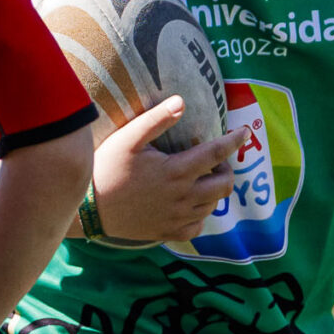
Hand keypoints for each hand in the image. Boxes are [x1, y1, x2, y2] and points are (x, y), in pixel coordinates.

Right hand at [90, 98, 245, 244]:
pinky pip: (198, 226)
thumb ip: (157, 120)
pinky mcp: (168, 232)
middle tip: (211, 161)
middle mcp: (182, 197)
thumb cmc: (106, 168)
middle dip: (225, 169)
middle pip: (224, 184)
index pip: (217, 154)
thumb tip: (182, 101)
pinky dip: (200, 214)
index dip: (234, 141)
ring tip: (198, 179)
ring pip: (213, 205)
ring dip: (213, 190)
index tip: (244, 132)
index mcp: (176, 171)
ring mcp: (177, 218)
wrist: (88, 208)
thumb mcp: (128, 138)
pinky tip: (188, 203)